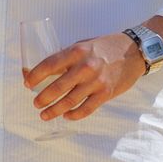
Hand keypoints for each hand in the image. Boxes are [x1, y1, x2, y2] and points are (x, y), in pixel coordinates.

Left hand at [24, 32, 144, 121]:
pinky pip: (86, 109)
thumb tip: (42, 70)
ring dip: (54, 110)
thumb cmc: (105, 47)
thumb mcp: (83, 45)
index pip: (49, 65)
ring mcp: (96, 81)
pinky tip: (66, 116)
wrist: (134, 51)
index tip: (27, 83)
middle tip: (35, 103)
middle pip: (57, 87)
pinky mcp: (106, 93)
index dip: (35, 76)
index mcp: (77, 51)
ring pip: (69, 101)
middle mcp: (85, 66)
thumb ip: (66, 58)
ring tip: (45, 114)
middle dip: (42, 98)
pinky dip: (74, 115)